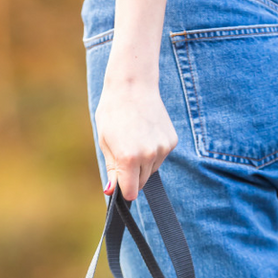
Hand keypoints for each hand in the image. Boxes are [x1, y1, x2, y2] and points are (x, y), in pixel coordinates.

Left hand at [95, 77, 177, 201]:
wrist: (132, 86)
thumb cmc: (113, 113)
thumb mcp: (105, 142)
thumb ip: (112, 169)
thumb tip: (112, 192)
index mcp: (129, 158)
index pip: (131, 192)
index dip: (123, 190)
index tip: (119, 183)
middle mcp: (149, 155)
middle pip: (142, 183)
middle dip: (132, 176)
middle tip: (123, 153)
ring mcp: (163, 148)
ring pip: (152, 170)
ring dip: (143, 164)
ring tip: (134, 140)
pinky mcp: (171, 141)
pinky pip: (160, 157)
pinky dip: (153, 152)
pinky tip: (145, 134)